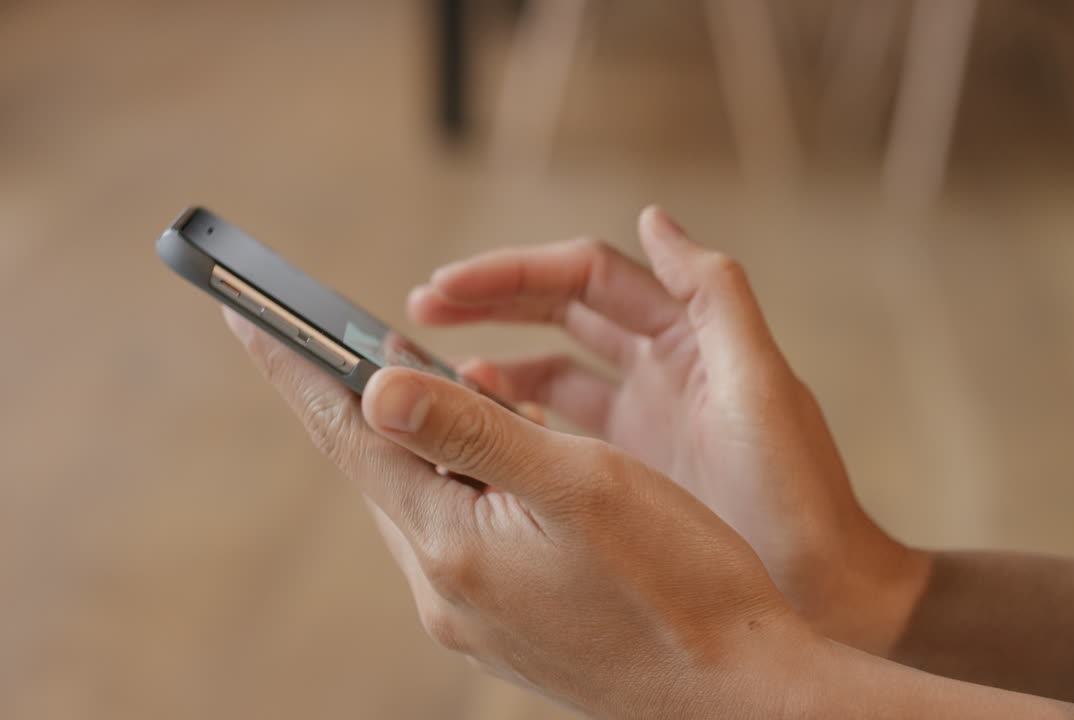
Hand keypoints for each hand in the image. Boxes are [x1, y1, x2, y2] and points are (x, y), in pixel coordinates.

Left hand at [223, 306, 810, 718]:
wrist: (739, 694)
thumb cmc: (678, 582)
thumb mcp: (579, 484)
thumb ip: (472, 431)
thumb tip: (374, 386)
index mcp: (452, 548)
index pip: (351, 439)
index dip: (297, 369)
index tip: (245, 315)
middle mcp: (448, 591)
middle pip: (381, 472)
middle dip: (359, 400)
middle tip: (336, 334)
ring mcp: (479, 618)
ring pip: (425, 505)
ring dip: (422, 443)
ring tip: (431, 387)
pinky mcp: (513, 628)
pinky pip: (464, 538)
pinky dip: (465, 486)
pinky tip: (499, 467)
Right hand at [409, 206, 929, 651]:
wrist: (821, 593)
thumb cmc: (797, 495)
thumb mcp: (759, 385)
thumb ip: (712, 296)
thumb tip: (653, 217)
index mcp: (688, 336)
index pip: (587, 276)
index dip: (516, 272)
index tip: (450, 285)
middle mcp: (659, 367)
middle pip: (559, 310)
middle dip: (490, 301)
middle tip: (420, 310)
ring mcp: (641, 421)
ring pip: (550, 370)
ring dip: (495, 361)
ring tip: (435, 375)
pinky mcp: (627, 473)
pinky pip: (559, 433)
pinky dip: (517, 422)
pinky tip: (480, 429)